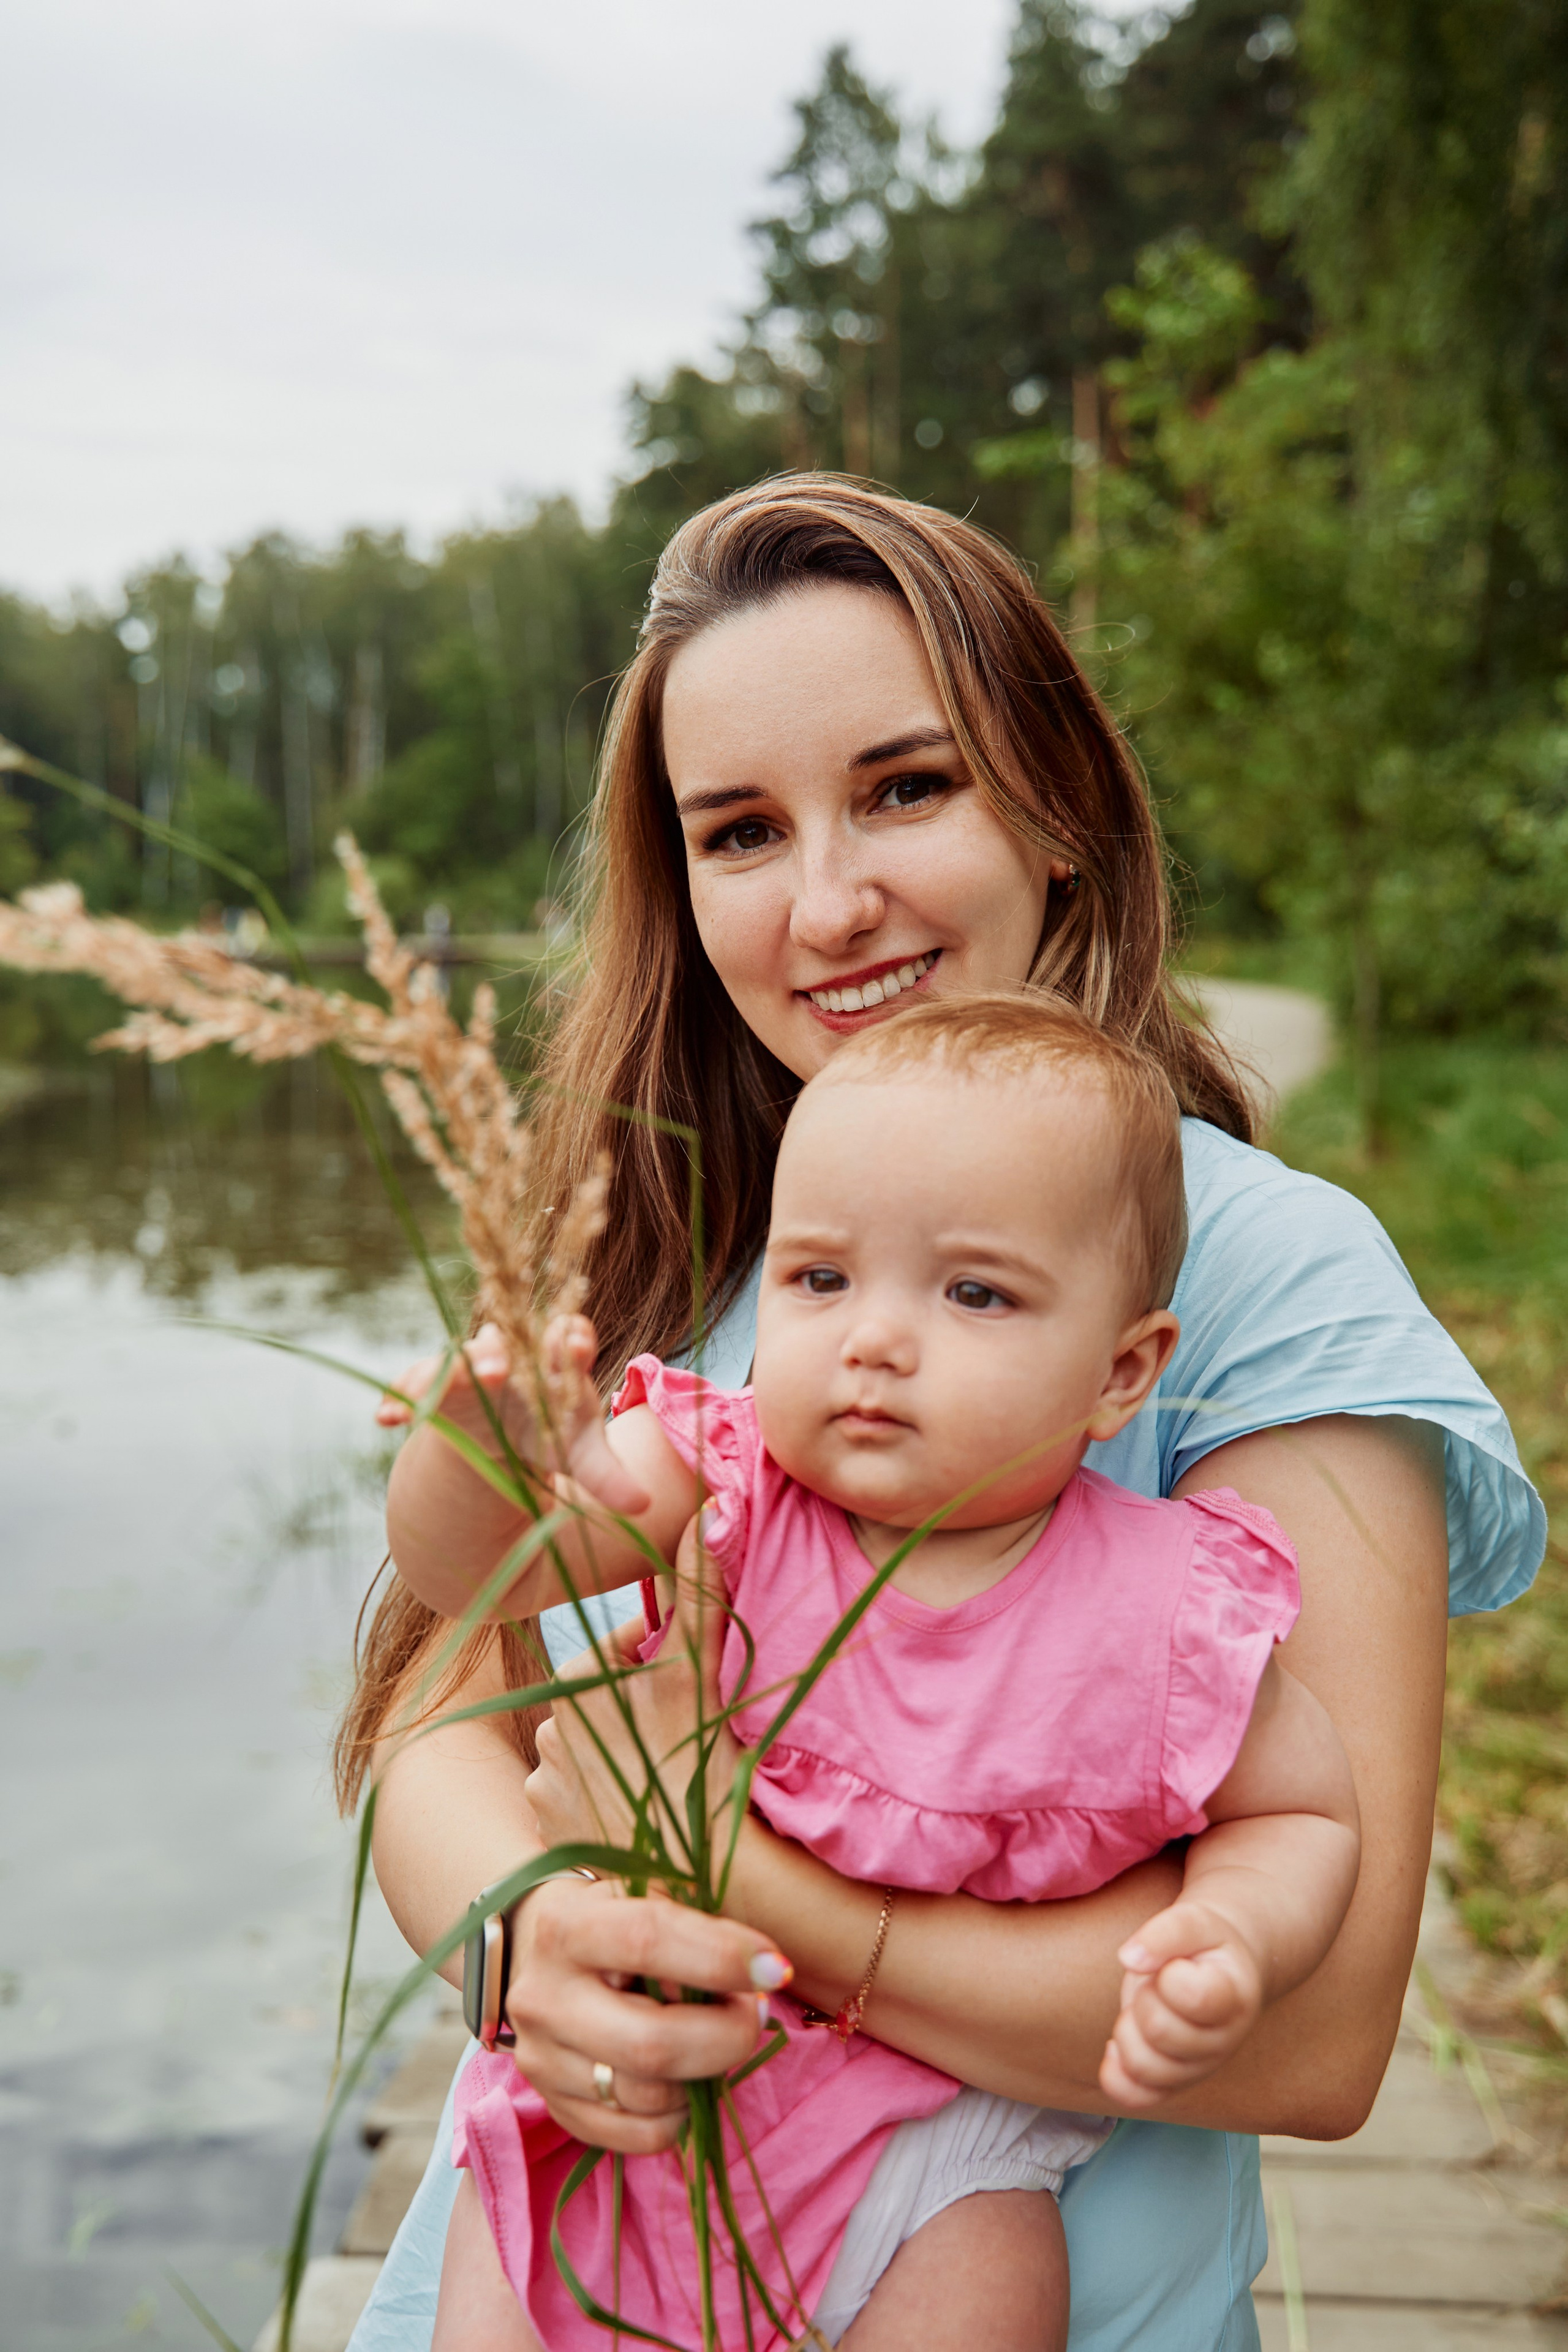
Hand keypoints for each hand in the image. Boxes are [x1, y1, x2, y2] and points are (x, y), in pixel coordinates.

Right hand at [376, 1314, 648, 1517]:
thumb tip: (643, 1506)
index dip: (571, 1341)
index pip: (566, 1342)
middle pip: (509, 1347)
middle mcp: (513, 1357)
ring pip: (457, 1362)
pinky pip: (412, 1385)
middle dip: (502, 1354)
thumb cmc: (544, 1436)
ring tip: (435, 1391)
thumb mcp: (577, 1455)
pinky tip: (385, 1417)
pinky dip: (398, 1397)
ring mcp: (468, 1368)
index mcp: (554, 1365)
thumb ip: (607, 1476)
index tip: (576, 1341)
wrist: (494, 1436)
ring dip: (452, 1372)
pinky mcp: (431, 1386)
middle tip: (499, 1366)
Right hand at [504, 1874, 791, 2153]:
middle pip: (650, 2043)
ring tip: (717, 2038)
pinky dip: (682, 2115)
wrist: (539, 1956)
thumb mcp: (647, 1896)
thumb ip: (697, 1926)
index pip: (647, 1940)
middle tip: (753, 2014)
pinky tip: (688, 2077)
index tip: (775, 1968)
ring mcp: (542, 2061)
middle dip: (726, 2036)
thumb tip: (761, 1973)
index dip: (721, 1957)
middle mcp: (543, 1998)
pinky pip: (639, 2136)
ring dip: (707, 2072)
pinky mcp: (555, 2108)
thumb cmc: (614, 1920)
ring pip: (649, 2096)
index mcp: (565, 1927)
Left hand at [527, 1512, 737, 1862]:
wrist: (696, 1870)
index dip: (666, 1664)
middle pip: (611, 1702)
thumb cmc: (701, 1760)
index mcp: (578, 1680)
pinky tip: (643, 1811)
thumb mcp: (701, 1665)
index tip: (696, 1687)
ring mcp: (548, 1783)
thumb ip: (700, 1585)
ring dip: (627, 1756)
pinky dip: (610, 1800)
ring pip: (596, 1751)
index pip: (626, 1651)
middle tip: (689, 1736)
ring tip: (669, 1777)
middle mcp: (549, 1729)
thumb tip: (709, 1506)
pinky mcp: (552, 1828)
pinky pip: (581, 1800)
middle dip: (643, 1710)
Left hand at [1098, 1898, 1263, 2109]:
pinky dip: (1116, 2074)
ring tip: (1143, 2007)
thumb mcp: (1194, 1921)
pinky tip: (1116, 2044)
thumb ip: (1165, 1932)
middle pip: (1160, 2031)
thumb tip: (1129, 1958)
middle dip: (1145, 1996)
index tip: (1174, 1964)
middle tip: (1156, 1982)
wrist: (1222, 1969)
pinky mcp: (1173, 2084)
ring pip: (1143, 2067)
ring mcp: (1198, 2069)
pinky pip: (1135, 2096)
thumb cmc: (1204, 1944)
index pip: (1191, 1997)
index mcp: (1234, 1997)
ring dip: (1128, 2030)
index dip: (1167, 1974)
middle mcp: (1223, 2043)